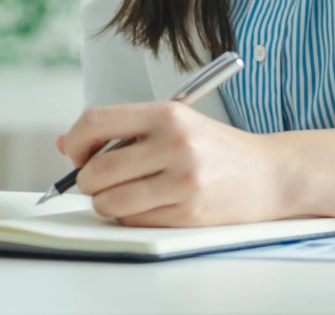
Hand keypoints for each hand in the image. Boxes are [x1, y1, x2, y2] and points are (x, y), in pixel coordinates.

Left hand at [54, 102, 295, 225]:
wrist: (269, 174)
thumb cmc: (214, 147)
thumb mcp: (173, 122)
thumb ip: (120, 130)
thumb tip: (65, 145)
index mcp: (167, 114)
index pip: (95, 122)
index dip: (76, 141)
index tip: (77, 153)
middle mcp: (174, 144)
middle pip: (96, 171)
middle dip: (88, 180)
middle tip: (101, 179)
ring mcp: (182, 181)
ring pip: (110, 202)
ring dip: (106, 202)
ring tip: (124, 192)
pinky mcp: (188, 213)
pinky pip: (134, 220)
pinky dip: (130, 216)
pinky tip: (148, 203)